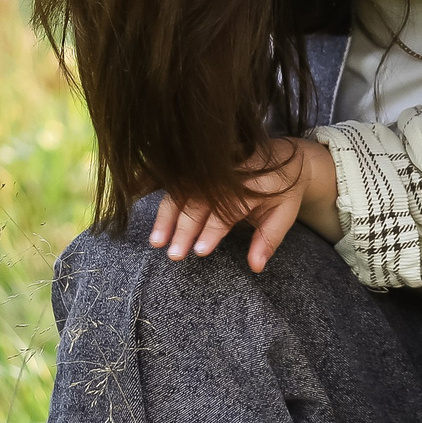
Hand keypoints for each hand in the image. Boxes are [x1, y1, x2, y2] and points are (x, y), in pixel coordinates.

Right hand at [146, 139, 337, 272]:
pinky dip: (152, 181)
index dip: (213, 230)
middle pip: (201, 200)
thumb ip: (269, 239)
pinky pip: (175, 173)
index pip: (229, 208)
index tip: (200, 251)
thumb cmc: (285, 192)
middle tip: (173, 254)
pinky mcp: (200, 160)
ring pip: (183, 188)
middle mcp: (230, 169)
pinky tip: (134, 193)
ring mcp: (213, 162)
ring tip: (156, 241)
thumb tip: (255, 267)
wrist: (288, 155)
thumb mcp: (285, 214)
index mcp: (254, 181)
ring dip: (167, 215)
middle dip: (184, 228)